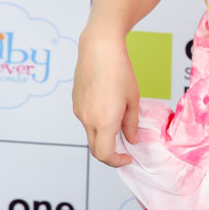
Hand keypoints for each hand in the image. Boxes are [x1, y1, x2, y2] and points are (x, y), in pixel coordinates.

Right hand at [72, 29, 138, 167]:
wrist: (99, 48)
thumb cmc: (119, 70)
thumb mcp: (133, 99)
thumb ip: (131, 123)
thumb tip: (132, 139)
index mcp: (104, 121)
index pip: (105, 155)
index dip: (117, 161)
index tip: (127, 157)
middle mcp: (87, 119)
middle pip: (95, 149)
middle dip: (110, 153)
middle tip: (124, 148)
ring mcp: (79, 111)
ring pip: (90, 134)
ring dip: (103, 135)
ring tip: (118, 119)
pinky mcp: (75, 102)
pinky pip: (86, 120)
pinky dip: (96, 122)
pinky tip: (107, 106)